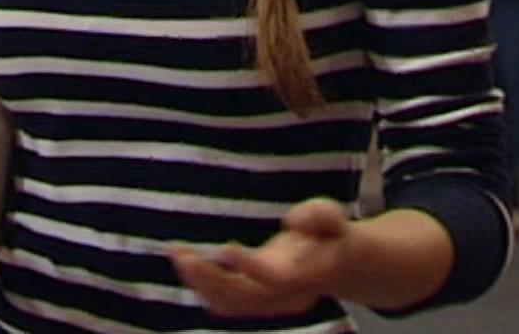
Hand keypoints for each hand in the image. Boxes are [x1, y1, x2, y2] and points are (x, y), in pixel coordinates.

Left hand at [171, 198, 353, 318]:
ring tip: (177, 253)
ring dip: (200, 283)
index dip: (249, 267)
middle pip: (245, 297)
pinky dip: (202, 287)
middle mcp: (287, 296)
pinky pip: (225, 303)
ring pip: (230, 304)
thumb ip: (319, 215)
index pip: (277, 279)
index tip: (224, 248)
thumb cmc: (332, 236)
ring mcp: (270, 303)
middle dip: (210, 278)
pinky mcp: (255, 302)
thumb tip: (293, 220)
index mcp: (308, 276)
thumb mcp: (333, 217)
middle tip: (182, 253)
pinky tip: (186, 263)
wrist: (341, 266)